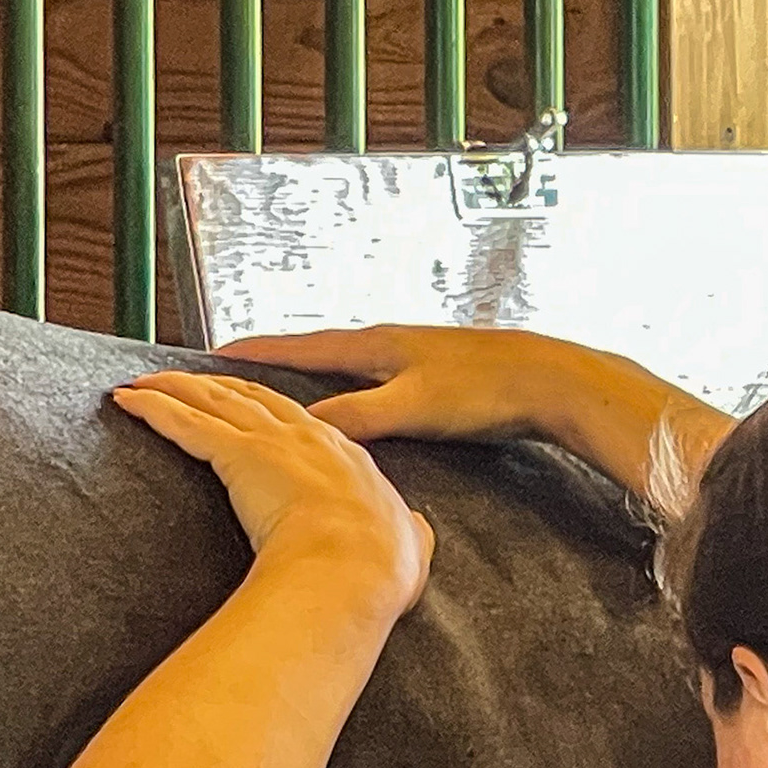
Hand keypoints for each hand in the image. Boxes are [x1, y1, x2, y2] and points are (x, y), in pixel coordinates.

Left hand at [112, 371, 432, 613]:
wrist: (355, 570)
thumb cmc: (378, 569)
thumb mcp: (409, 548)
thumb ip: (410, 536)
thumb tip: (416, 536)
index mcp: (349, 459)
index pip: (301, 421)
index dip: (271, 409)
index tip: (251, 403)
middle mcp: (310, 438)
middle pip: (252, 397)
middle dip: (216, 385)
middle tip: (186, 379)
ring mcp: (274, 442)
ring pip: (214, 401)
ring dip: (174, 387)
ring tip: (142, 383)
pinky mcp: (240, 454)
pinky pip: (187, 423)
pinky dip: (154, 407)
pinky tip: (128, 400)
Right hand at [217, 325, 581, 442]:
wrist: (553, 381)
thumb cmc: (484, 390)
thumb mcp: (409, 407)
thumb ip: (355, 415)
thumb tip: (300, 423)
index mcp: (376, 345)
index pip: (300, 346)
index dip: (255, 353)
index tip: (214, 353)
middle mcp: (389, 344)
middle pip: (317, 351)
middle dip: (275, 362)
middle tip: (233, 370)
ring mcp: (412, 359)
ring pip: (346, 368)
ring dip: (311, 376)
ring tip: (281, 388)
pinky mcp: (434, 379)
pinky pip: (372, 383)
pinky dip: (347, 392)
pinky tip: (351, 409)